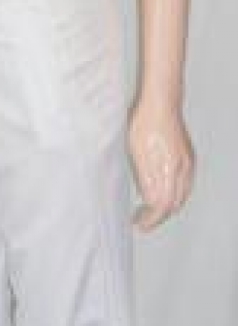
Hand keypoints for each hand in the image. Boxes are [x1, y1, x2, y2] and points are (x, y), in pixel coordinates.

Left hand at [127, 96, 194, 230]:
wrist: (161, 101)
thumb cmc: (145, 122)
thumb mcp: (137, 151)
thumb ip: (145, 178)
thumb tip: (150, 201)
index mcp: (171, 168)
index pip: (163, 206)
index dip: (151, 219)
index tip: (138, 224)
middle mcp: (184, 168)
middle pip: (175, 204)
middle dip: (158, 216)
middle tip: (139, 219)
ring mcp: (188, 162)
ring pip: (181, 195)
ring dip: (165, 206)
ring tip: (146, 209)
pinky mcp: (187, 157)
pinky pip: (183, 184)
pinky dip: (172, 194)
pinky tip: (158, 191)